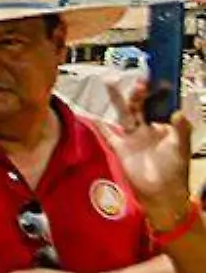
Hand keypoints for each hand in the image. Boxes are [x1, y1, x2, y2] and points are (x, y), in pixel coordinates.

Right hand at [101, 81, 194, 228]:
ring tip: (110, 84)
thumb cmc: (175, 170)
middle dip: (137, 92)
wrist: (161, 194)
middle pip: (140, 105)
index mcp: (164, 127)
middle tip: (136, 80)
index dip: (156, 92)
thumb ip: (181, 129)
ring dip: (118, 100)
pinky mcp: (120, 147)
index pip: (159, 104)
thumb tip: (177, 113)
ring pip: (124, 114)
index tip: (154, 78)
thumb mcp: (181, 147)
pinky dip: (99, 125)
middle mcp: (148, 129)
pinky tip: (91, 114)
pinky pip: (108, 133)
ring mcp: (133, 137)